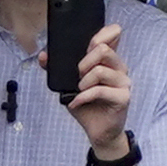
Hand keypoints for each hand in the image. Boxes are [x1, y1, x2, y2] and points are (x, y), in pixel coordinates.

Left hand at [61, 21, 131, 155]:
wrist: (98, 132)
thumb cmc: (87, 106)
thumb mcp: (68, 85)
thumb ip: (57, 69)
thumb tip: (43, 56)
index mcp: (108, 60)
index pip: (113, 33)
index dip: (101, 33)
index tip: (88, 47)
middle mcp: (119, 68)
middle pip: (103, 49)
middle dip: (83, 63)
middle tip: (78, 77)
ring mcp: (123, 82)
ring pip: (100, 70)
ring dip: (83, 82)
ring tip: (79, 91)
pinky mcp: (123, 97)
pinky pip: (99, 91)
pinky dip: (83, 98)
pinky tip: (76, 102)